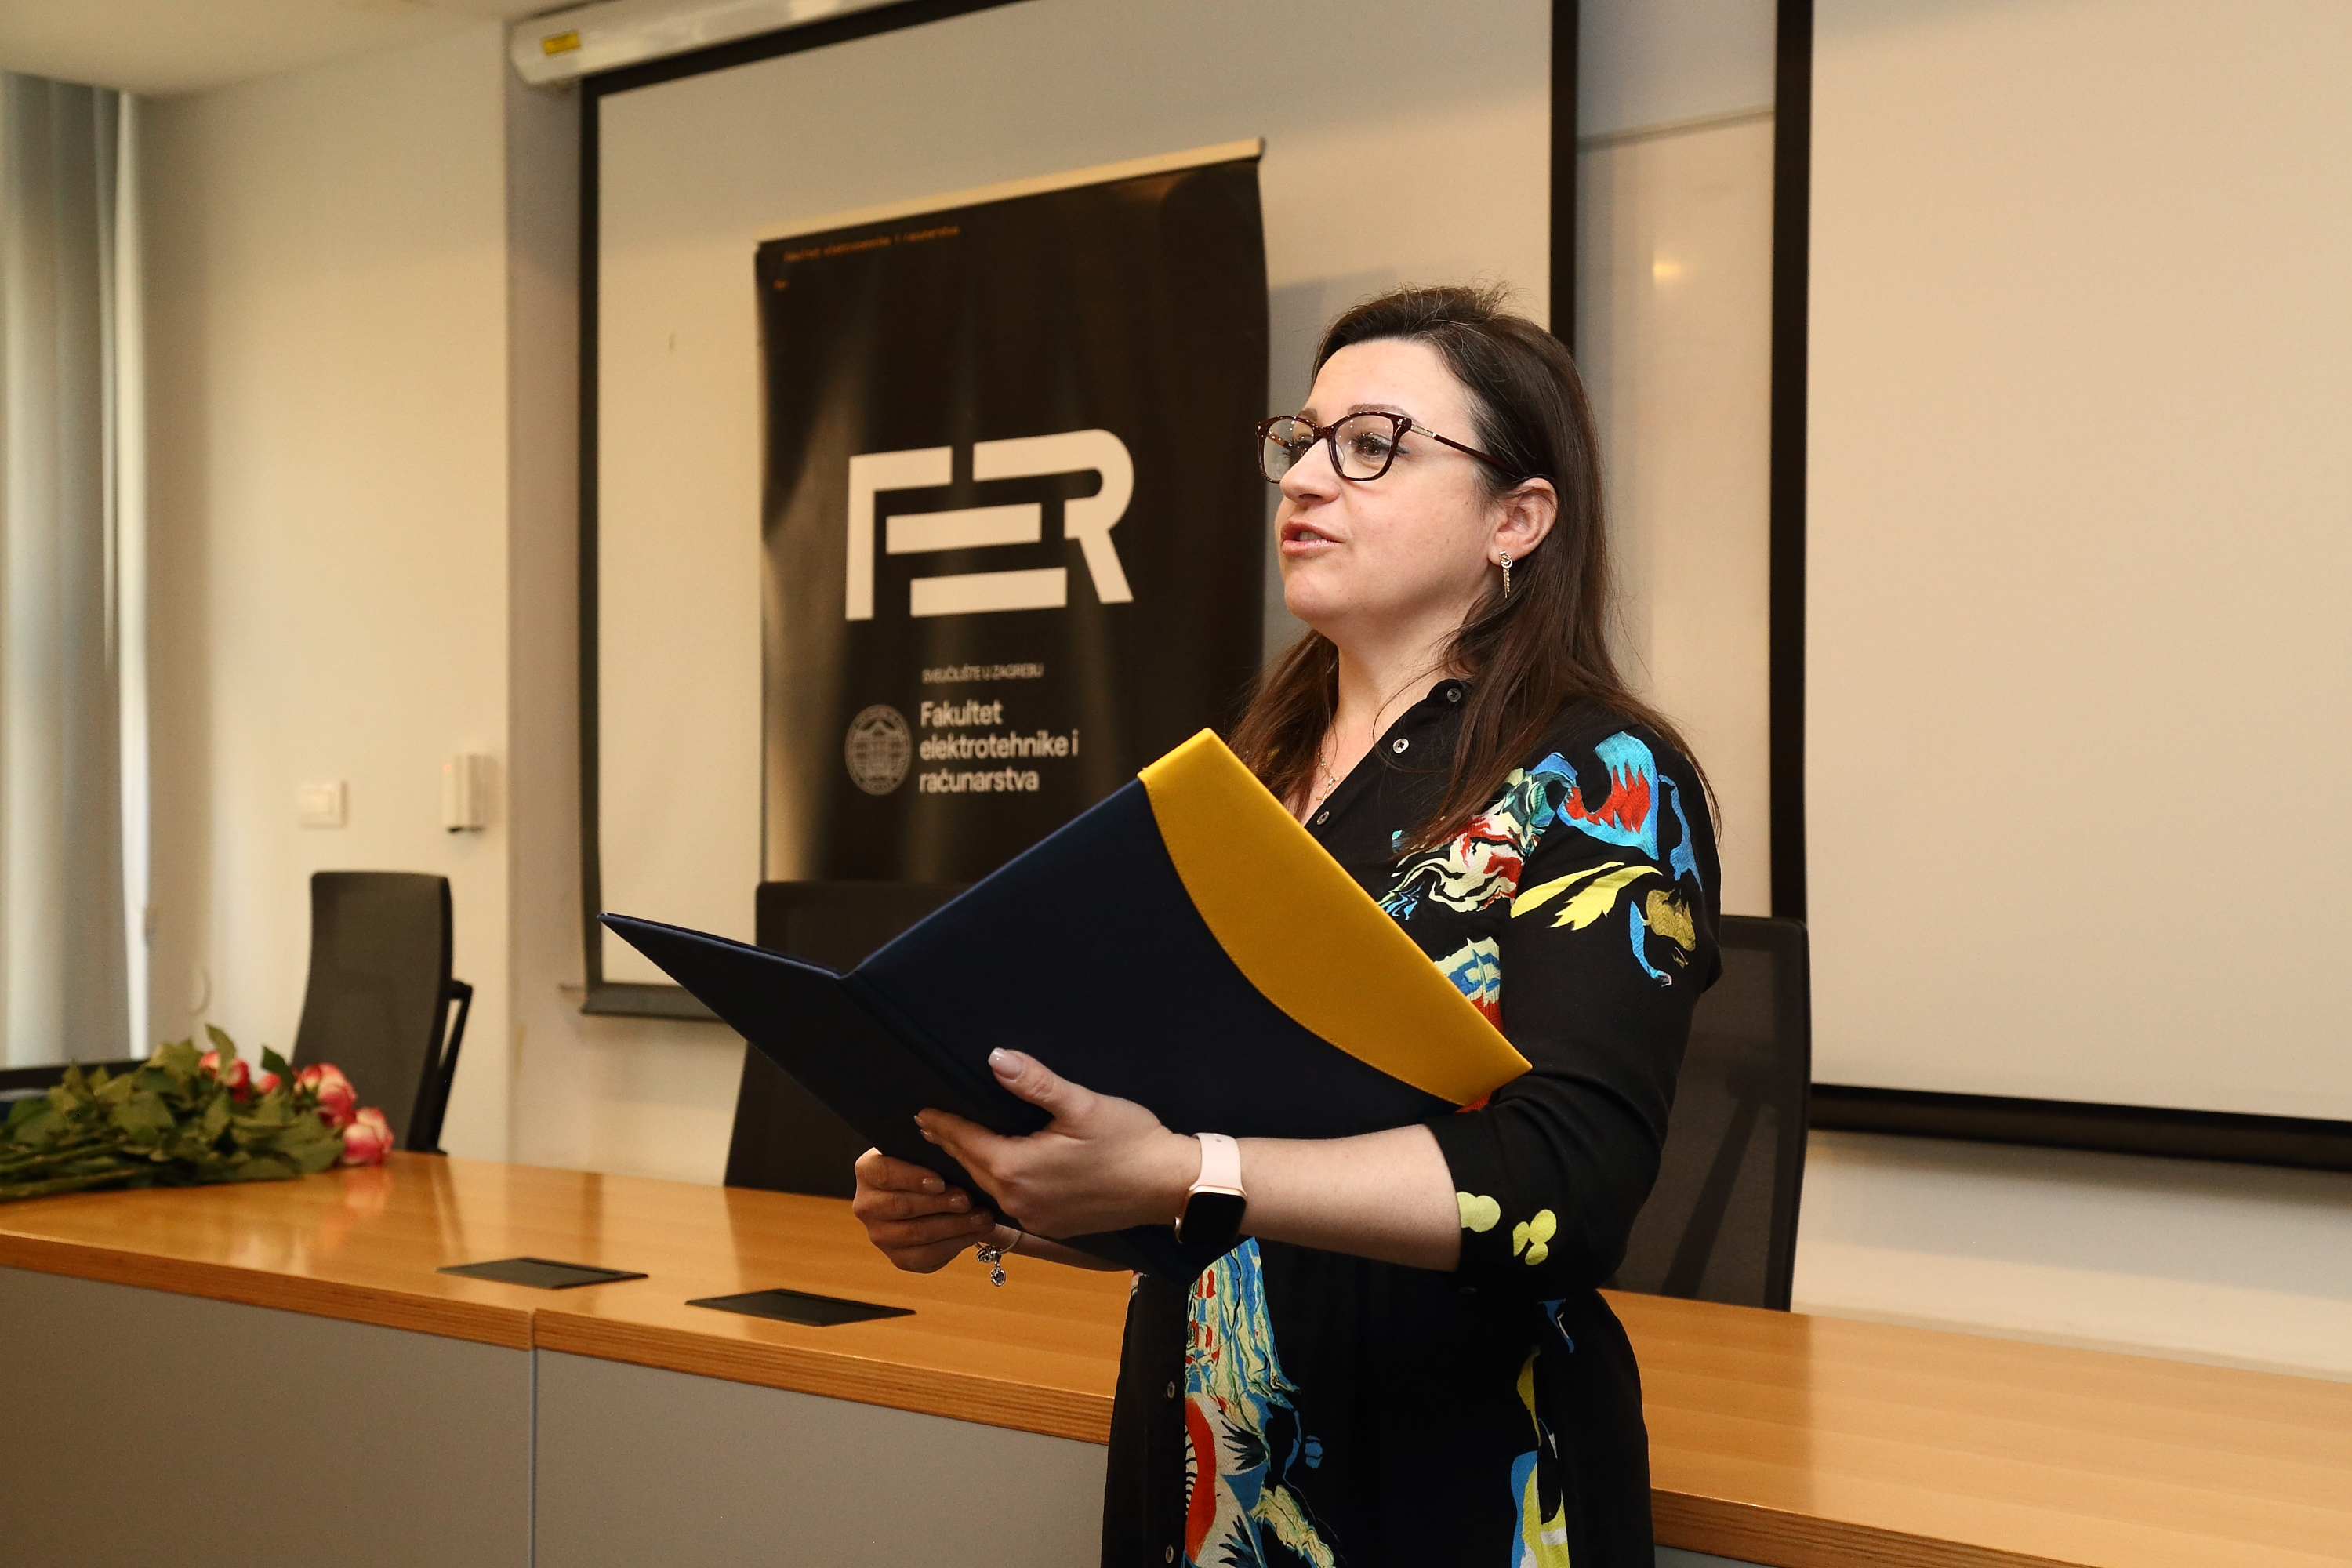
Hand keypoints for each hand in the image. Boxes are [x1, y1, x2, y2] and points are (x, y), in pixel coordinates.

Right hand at [850, 1147, 1017, 1272]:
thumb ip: (936, 1148)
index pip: (884, 1173)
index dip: (911, 1177)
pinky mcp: (898, 1258)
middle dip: (939, 1204)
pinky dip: (954, 1245)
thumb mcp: (929, 1154)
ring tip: (982, 1217)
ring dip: (953, 1226)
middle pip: (901, 1206)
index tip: (940, 1181)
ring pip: (917, 1233)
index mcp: (868, 1171)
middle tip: (968, 1200)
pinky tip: (975, 1233)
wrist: (937, 1199)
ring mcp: (879, 1235)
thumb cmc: (933, 1167)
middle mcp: (866, 1205)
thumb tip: (955, 1137)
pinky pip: (926, 1256)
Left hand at [916, 1049, 1198, 1238]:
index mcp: (1018, 1168)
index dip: (942, 1123)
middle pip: (972, 1166)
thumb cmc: (1131, 1142)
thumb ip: (1034, 1083)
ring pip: (988, 1188)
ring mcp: (1034, 1218)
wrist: (1169, 1186)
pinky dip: (994, 1184)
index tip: (921, 1111)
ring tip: (956, 1146)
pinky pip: (1009, 1204)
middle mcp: (1018, 1199)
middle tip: (928, 1125)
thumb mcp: (1082, 1104)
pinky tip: (996, 1172)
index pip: (966, 1141)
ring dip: (970, 1166)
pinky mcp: (1051, 1227)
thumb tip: (995, 1059)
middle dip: (949, 1144)